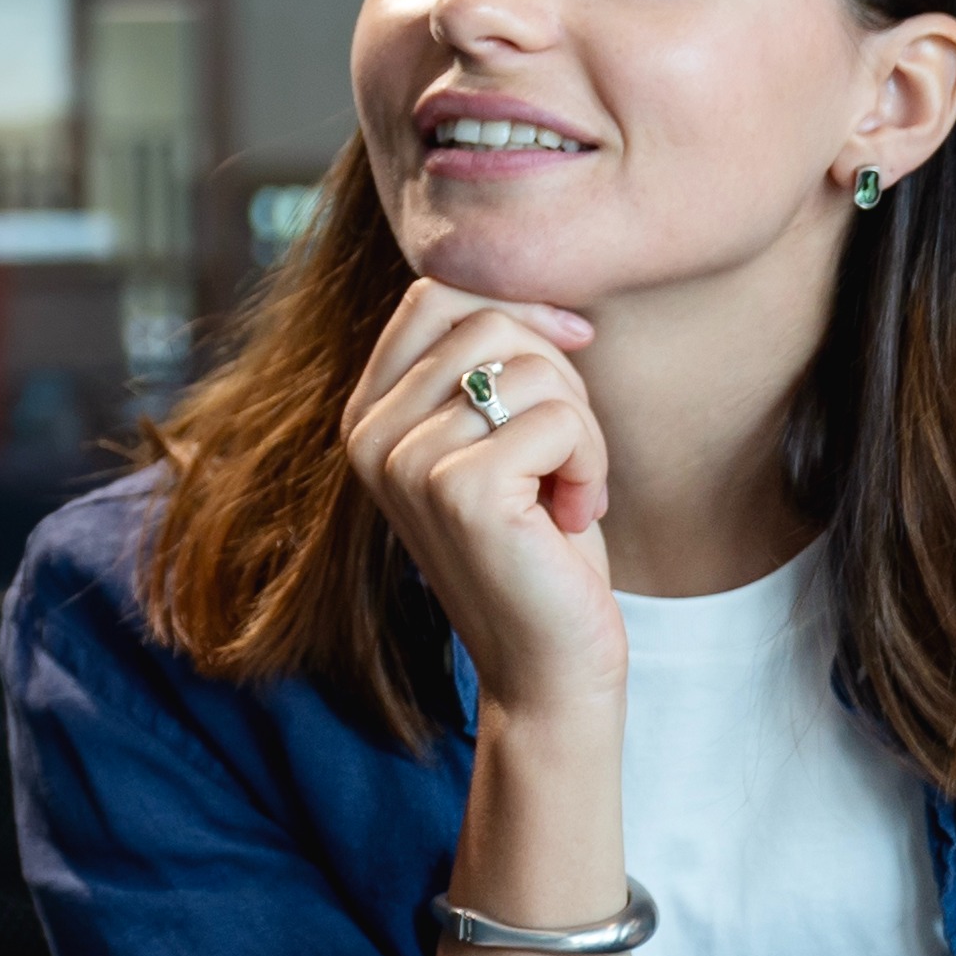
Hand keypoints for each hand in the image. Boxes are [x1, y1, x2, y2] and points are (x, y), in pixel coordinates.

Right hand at [343, 278, 621, 715]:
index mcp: (366, 414)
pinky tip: (572, 516)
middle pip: (488, 322)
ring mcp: (406, 463)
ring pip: (531, 370)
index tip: (572, 349)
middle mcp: (368, 434)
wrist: (548, 663)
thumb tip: (542, 292)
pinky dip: (589, 463)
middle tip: (565, 453)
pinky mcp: (459, 491)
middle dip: (559, 377)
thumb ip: (486, 366)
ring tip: (567, 489)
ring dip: (581, 429)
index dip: (520, 307)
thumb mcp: (498, 439)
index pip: (435, 294)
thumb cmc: (539, 546)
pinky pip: (557, 419)